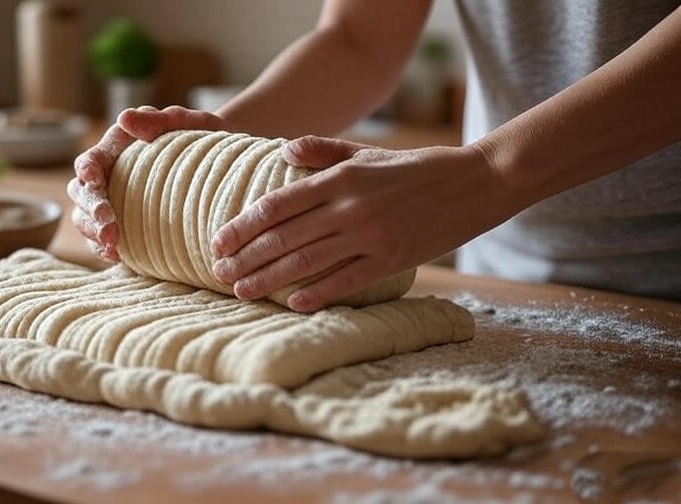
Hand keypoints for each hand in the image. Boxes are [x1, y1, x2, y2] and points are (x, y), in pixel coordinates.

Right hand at [68, 105, 232, 260]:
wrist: (221, 159)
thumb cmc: (201, 135)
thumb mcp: (188, 122)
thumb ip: (157, 119)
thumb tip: (124, 118)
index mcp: (116, 148)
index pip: (90, 159)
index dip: (87, 169)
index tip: (94, 179)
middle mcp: (109, 175)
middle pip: (82, 193)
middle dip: (91, 211)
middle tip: (109, 229)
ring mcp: (113, 201)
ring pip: (84, 218)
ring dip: (93, 233)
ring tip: (112, 245)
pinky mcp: (123, 224)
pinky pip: (101, 239)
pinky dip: (102, 248)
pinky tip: (114, 256)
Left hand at [209, 135, 518, 311]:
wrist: (476, 182)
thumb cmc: (415, 167)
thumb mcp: (368, 152)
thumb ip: (323, 151)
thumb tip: (282, 150)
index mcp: (341, 177)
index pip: (278, 204)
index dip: (243, 224)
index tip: (219, 239)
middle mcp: (351, 206)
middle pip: (284, 236)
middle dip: (246, 256)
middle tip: (217, 271)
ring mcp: (372, 236)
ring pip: (308, 261)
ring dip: (269, 278)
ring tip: (240, 290)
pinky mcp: (393, 260)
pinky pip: (347, 281)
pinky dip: (318, 293)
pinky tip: (293, 304)